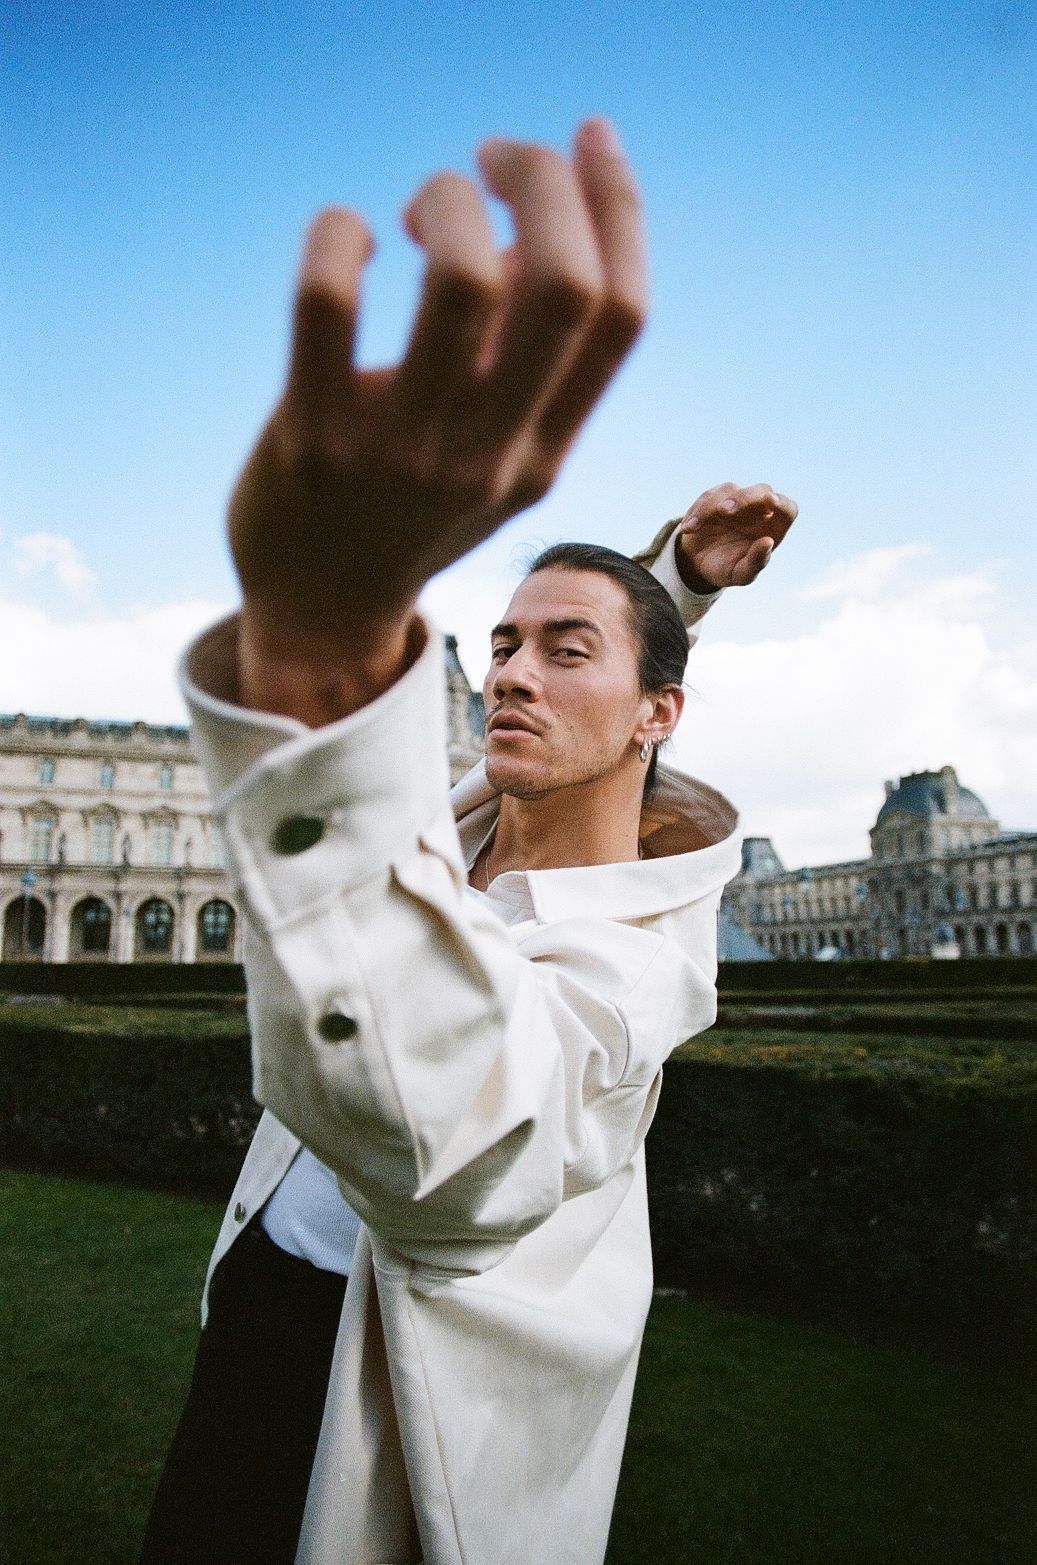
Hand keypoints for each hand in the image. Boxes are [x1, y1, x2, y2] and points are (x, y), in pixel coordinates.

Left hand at [228, 119, 646, 720]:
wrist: (321, 611)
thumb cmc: (410, 508)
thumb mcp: (494, 452)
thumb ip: (525, 359)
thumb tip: (532, 228)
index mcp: (544, 453)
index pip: (620, 316)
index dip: (617, 204)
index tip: (585, 136)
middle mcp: (488, 453)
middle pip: (561, 284)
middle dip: (538, 179)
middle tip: (492, 159)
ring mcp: (402, 450)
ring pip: (460, 277)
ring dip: (446, 198)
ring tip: (414, 211)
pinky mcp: (311, 438)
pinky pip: (328, 303)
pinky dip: (338, 233)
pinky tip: (346, 235)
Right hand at [674, 483, 797, 592]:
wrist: (699, 566)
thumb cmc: (727, 568)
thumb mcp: (741, 574)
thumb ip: (756, 562)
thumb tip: (768, 542)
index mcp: (773, 527)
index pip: (788, 508)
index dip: (782, 503)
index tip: (771, 501)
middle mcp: (758, 510)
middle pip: (762, 490)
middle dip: (744, 498)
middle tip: (725, 510)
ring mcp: (736, 501)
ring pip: (730, 490)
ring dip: (712, 505)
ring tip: (695, 527)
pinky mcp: (715, 498)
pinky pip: (707, 498)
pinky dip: (697, 512)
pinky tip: (689, 529)